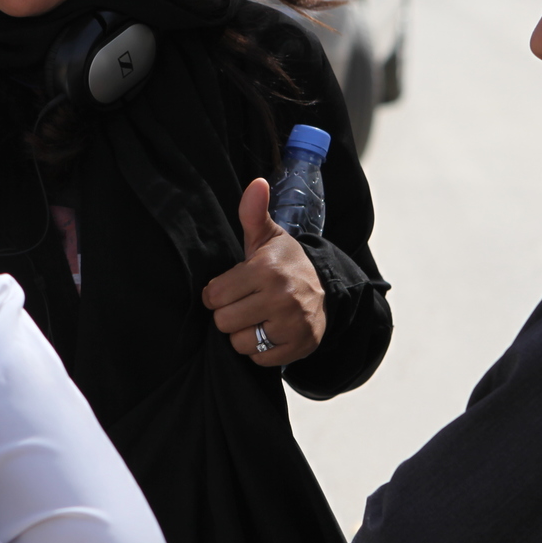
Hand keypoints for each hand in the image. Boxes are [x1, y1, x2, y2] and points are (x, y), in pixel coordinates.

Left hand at [202, 178, 325, 366]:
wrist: (327, 289)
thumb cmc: (286, 264)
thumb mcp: (268, 238)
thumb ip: (253, 213)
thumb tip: (255, 183)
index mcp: (267, 270)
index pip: (214, 297)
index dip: (217, 294)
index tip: (230, 288)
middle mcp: (281, 298)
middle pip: (224, 322)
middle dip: (229, 314)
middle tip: (245, 304)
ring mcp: (292, 325)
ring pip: (240, 343)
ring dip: (243, 334)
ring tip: (257, 318)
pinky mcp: (300, 347)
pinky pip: (259, 359)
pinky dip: (260, 350)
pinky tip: (270, 331)